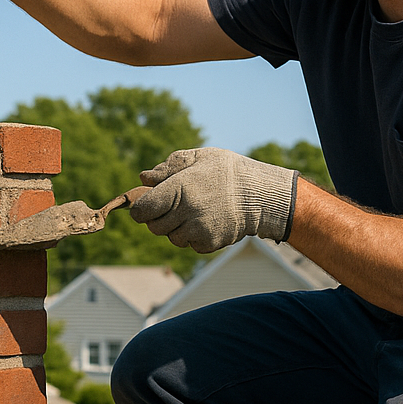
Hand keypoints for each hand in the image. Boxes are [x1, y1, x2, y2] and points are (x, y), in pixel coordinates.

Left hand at [130, 148, 297, 252]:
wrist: (261, 194)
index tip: (147, 205)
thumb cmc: (227, 171)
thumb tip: (144, 178)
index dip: (141, 209)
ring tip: (194, 212)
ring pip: (172, 238)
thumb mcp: (199, 158)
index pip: (142, 211)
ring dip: (176, 228)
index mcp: (178, 188)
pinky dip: (193, 237)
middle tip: (174, 206)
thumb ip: (169, 167)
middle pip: (154, 227)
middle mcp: (186, 211)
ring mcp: (198, 230)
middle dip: (159, 218)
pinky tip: (207, 221)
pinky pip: (190, 245)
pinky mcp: (209, 243)